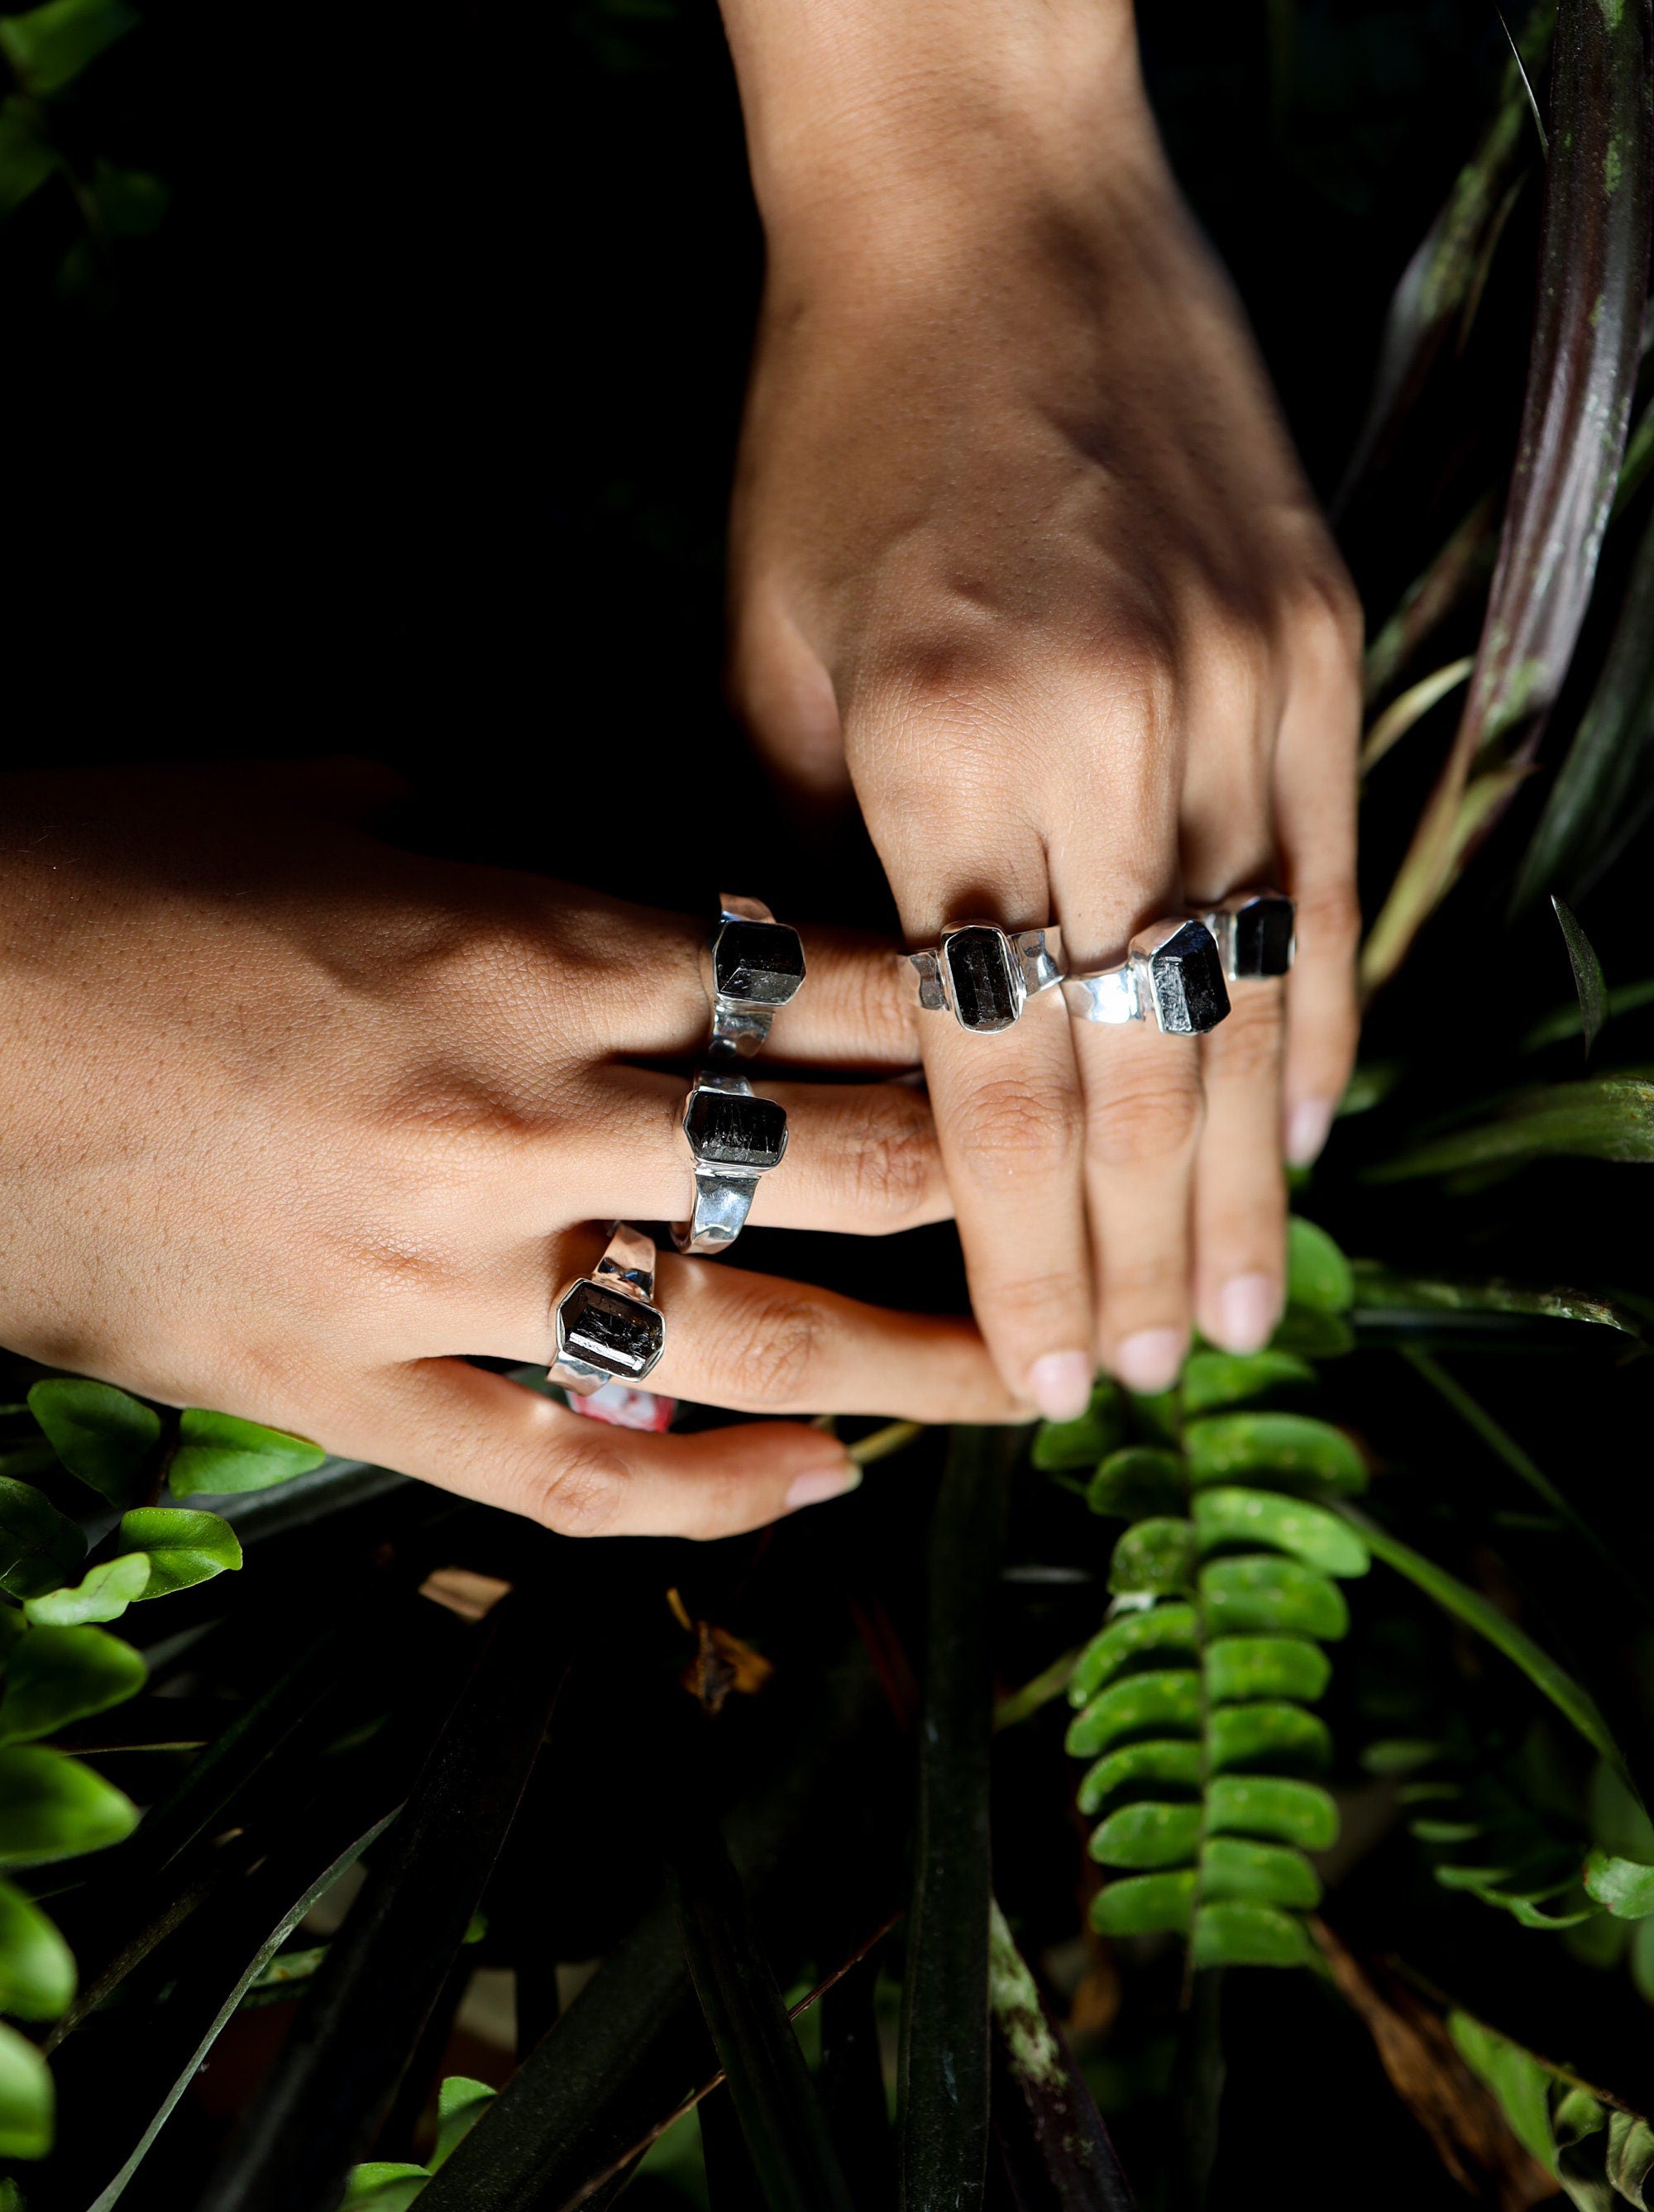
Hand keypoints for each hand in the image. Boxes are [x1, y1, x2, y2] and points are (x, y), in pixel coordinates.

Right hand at [0, 764, 1015, 1537]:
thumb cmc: (109, 871)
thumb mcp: (332, 797)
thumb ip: (518, 851)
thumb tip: (653, 898)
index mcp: (528, 944)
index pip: (837, 983)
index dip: (985, 1010)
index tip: (1076, 1030)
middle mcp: (519, 1115)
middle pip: (847, 1163)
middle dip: (1010, 1192)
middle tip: (1117, 1219)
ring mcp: (436, 1273)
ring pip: (744, 1341)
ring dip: (920, 1372)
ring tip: (1041, 1383)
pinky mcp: (339, 1391)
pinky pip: (554, 1475)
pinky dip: (699, 1499)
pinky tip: (814, 1493)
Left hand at [729, 138, 1360, 1408]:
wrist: (995, 195)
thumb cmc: (837, 430)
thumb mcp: (762, 654)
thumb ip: (813, 863)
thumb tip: (840, 1045)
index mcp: (947, 743)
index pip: (998, 1068)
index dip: (1023, 1239)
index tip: (1037, 1366)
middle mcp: (1122, 733)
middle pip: (1142, 1061)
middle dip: (1140, 1243)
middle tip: (1146, 1376)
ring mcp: (1250, 686)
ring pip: (1256, 993)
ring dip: (1245, 1168)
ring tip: (1241, 1307)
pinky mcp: (1322, 643)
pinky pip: (1329, 877)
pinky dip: (1321, 1013)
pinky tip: (1306, 1125)